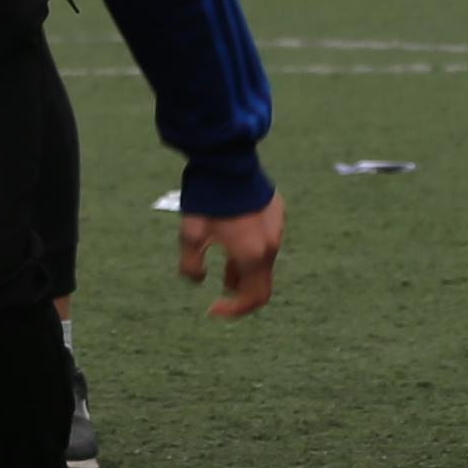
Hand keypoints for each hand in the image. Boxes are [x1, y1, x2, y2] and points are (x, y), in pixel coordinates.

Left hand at [177, 197, 284, 318]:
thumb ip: (191, 266)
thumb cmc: (207, 197)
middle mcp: (271, 244)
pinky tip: (233, 239)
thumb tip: (198, 281)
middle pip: (261, 282)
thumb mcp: (190, 234)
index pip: (254, 298)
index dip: (234, 310)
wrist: (226, 158)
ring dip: (245, 270)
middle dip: (240, 291)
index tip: (213, 308)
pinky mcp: (276, 211)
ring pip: (264, 260)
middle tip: (220, 291)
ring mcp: (277, 226)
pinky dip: (252, 250)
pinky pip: (266, 240)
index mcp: (253, 255)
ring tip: (224, 267)